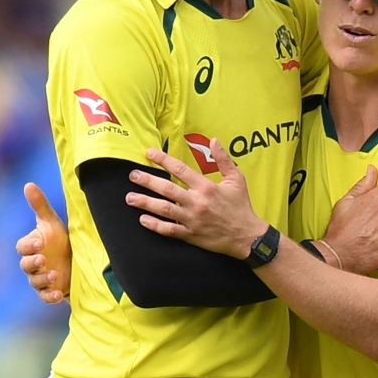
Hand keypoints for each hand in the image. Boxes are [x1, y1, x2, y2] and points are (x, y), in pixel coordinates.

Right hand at [15, 182, 71, 302]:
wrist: (77, 259)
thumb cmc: (60, 239)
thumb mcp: (52, 222)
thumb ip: (40, 205)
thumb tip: (28, 184)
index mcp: (31, 247)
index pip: (22, 247)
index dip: (29, 246)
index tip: (40, 242)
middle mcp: (33, 264)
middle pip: (25, 265)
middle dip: (33, 263)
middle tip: (43, 260)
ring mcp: (40, 279)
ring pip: (35, 282)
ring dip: (43, 280)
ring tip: (54, 275)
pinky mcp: (50, 291)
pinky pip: (45, 297)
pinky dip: (50, 297)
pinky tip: (59, 294)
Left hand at [126, 141, 268, 259]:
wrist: (247, 236)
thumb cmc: (241, 206)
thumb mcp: (237, 179)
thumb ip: (224, 159)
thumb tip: (214, 141)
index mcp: (206, 187)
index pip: (180, 169)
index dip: (163, 160)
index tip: (149, 153)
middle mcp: (196, 202)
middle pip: (166, 189)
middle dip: (147, 181)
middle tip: (132, 175)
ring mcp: (192, 219)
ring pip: (163, 209)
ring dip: (145, 203)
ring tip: (130, 198)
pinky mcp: (190, 235)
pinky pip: (169, 230)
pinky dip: (155, 225)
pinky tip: (143, 220)